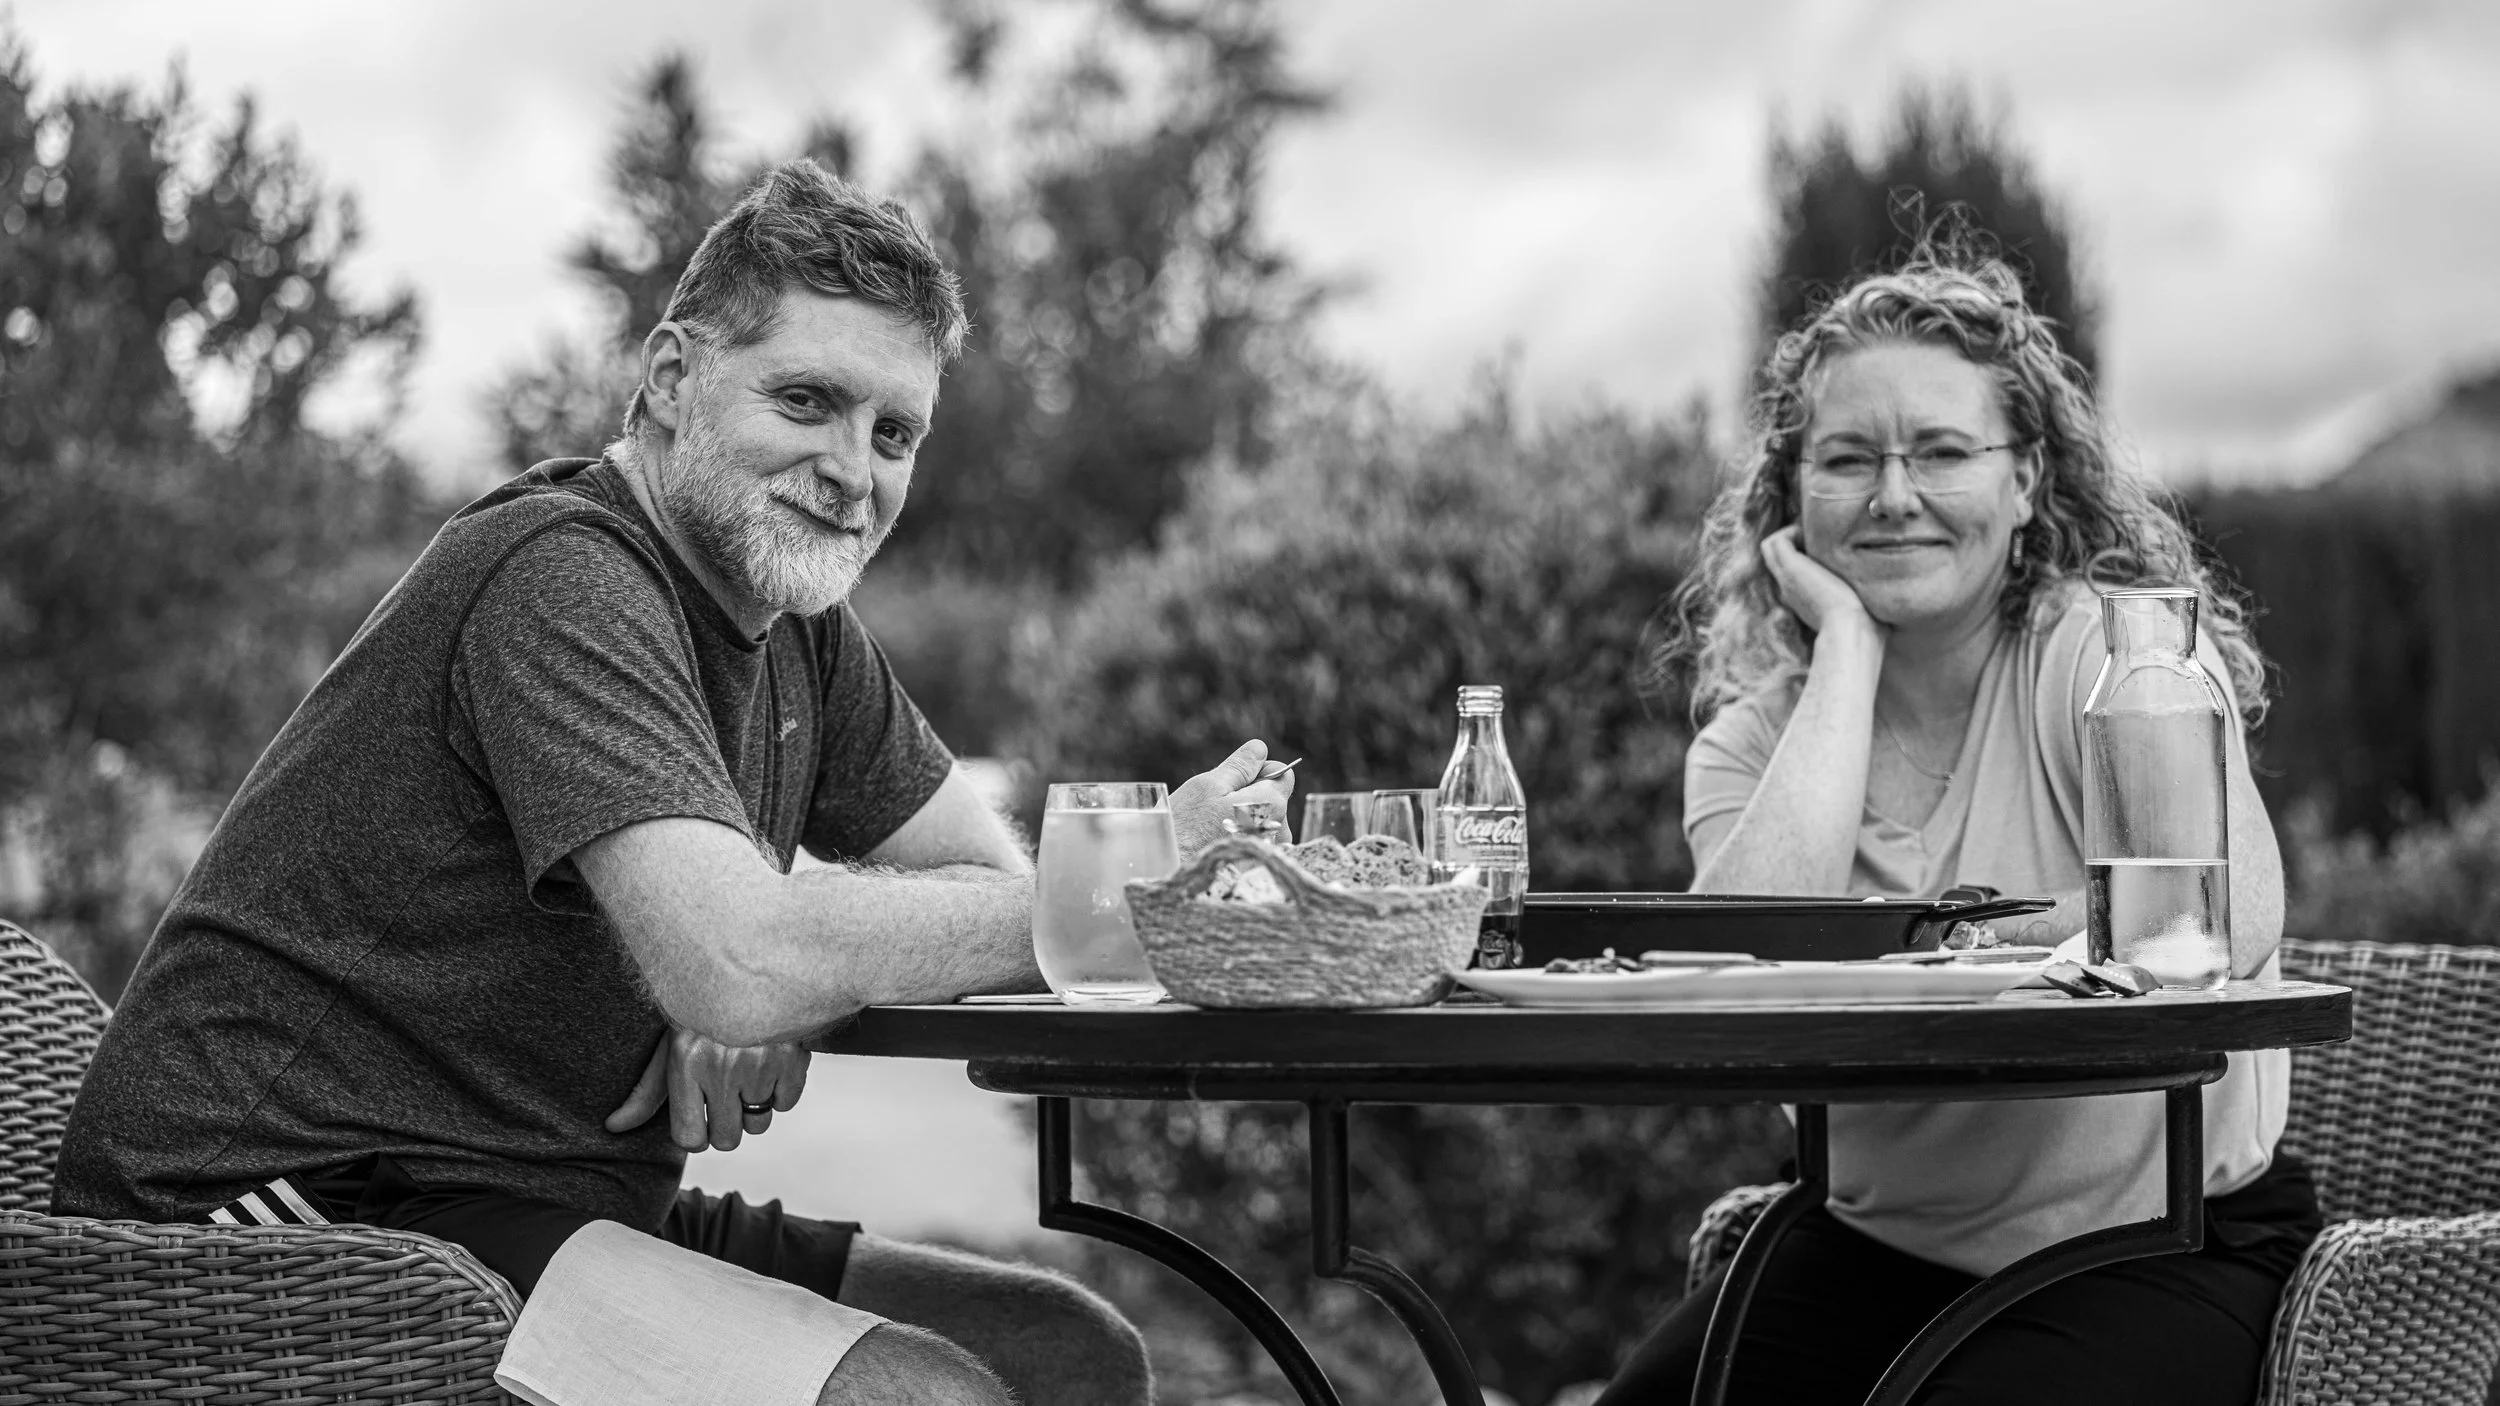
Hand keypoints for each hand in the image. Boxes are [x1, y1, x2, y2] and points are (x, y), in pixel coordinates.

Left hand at [606, 1027, 809, 1152]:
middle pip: (726, 1139)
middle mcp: (722, 1067)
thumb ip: (645, 1091)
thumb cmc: (703, 1009)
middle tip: (724, 1093)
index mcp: (686, 1062)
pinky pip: (786, 1103)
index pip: (690, 1138)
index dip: (696, 1133)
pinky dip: (780, 1088)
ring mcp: (761, 1064)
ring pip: (758, 1124)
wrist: (754, 958)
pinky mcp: (794, 1058)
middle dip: (725, 1123)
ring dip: (753, 1105)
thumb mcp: (669, 1043)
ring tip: (747, 1072)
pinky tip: (770, 1061)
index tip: (699, 1116)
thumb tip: (612, 1128)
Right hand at [1170, 738, 1297, 857]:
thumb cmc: (1186, 827)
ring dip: (1245, 818)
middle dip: (1251, 797)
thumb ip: (1240, 766)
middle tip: (1216, 808)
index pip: (1283, 775)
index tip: (1233, 782)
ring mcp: (1271, 853)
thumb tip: (1260, 749)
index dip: (1258, 772)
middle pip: (1274, 800)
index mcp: (1272, 804)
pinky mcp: (1260, 867)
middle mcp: (1280, 830)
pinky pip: (1257, 841)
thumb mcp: (1208, 786)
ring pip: (1265, 821)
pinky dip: (1242, 837)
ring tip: (1214, 829)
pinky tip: (1218, 843)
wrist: (1169, 872)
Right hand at [1761, 525, 1878, 643]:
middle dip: (1799, 541)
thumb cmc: (1867, 626)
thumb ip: (1869, 601)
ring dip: (1791, 534)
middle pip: (1780, 559)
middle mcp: (1791, 589)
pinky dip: (1790, 531)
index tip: (1831, 548)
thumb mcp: (1866, 609)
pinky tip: (1814, 533)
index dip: (1809, 557)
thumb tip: (1893, 606)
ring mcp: (1787, 579)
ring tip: (1816, 531)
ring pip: (1773, 549)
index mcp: (1807, 600)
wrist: (1852, 630)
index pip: (1796, 572)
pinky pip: (1774, 542)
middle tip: (1822, 535)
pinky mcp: (1789, 568)